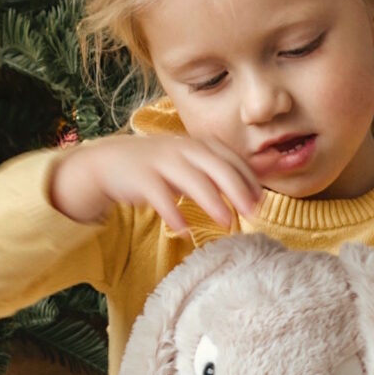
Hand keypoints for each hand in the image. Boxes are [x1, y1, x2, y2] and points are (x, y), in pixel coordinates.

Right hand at [46, 133, 262, 235]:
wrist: (110, 162)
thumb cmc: (159, 167)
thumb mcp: (192, 164)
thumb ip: (222, 171)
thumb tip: (264, 178)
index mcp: (198, 144)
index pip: (231, 158)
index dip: (249, 179)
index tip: (261, 202)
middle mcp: (182, 148)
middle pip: (217, 166)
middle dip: (238, 189)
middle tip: (254, 214)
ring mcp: (160, 160)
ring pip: (191, 179)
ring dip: (212, 202)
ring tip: (227, 224)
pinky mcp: (140, 177)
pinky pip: (159, 194)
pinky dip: (172, 212)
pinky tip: (184, 230)